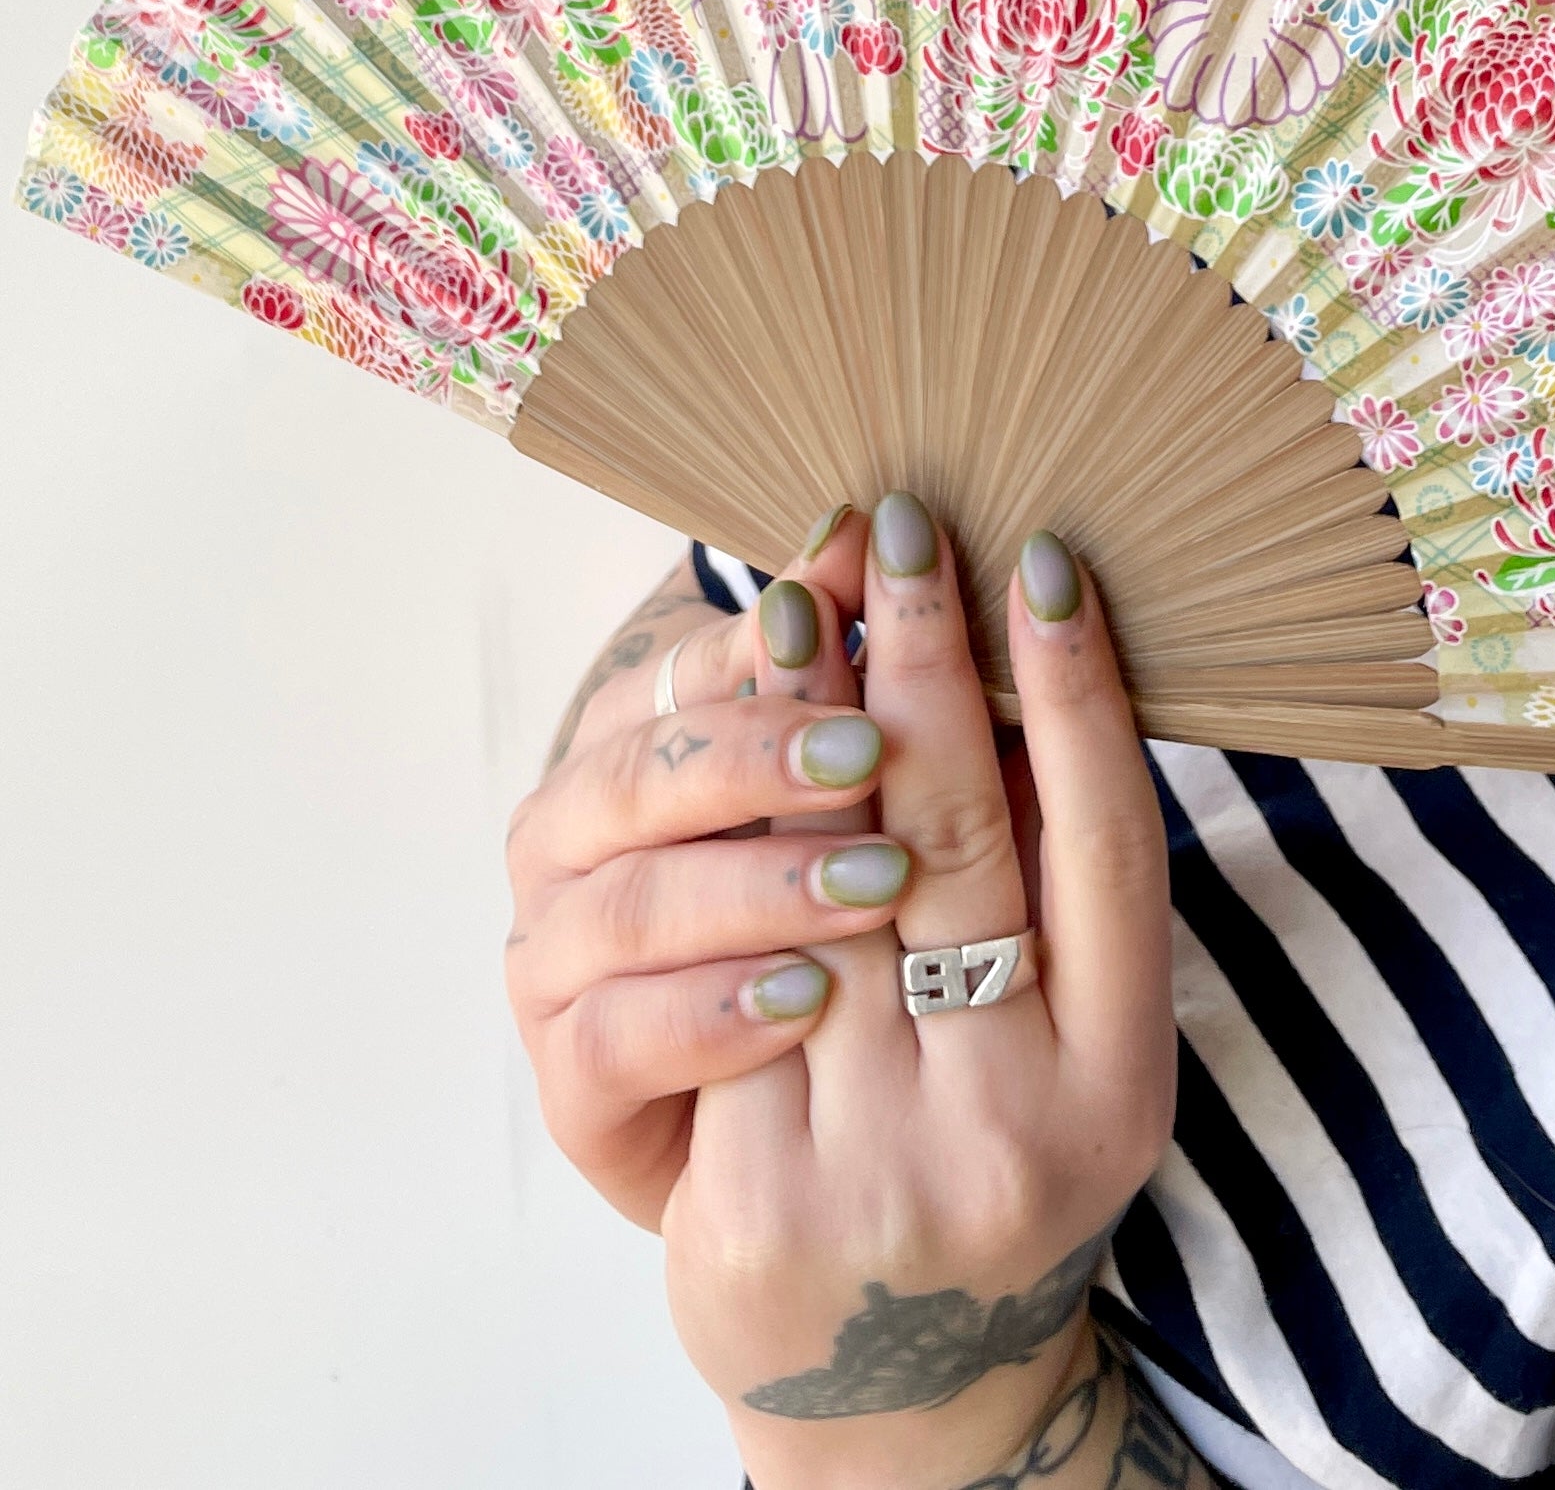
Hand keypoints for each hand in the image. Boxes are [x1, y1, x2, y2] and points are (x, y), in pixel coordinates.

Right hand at [506, 511, 896, 1227]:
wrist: (796, 1147)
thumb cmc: (827, 928)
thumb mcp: (854, 798)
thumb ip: (856, 680)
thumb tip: (868, 527)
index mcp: (633, 742)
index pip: (686, 672)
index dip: (776, 642)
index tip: (876, 605)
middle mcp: (571, 842)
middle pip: (640, 776)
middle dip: (760, 754)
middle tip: (871, 748)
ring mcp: (556, 963)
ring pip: (631, 904)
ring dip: (756, 885)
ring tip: (875, 881)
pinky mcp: (570, 1087)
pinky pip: (615, 1040)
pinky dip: (709, 1013)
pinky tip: (802, 999)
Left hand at [662, 496, 1177, 1489]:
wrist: (902, 1386)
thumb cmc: (989, 1155)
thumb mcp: (1067, 1044)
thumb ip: (1050, 881)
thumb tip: (1013, 651)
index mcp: (1122, 1078)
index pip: (1109, 847)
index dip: (1078, 696)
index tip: (1044, 562)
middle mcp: (1020, 1127)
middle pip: (964, 842)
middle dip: (927, 664)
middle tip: (900, 531)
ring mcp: (884, 1172)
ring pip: (831, 897)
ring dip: (807, 726)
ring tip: (799, 602)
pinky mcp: (759, 1202)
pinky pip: (736, 983)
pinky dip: (734, 856)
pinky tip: (726, 747)